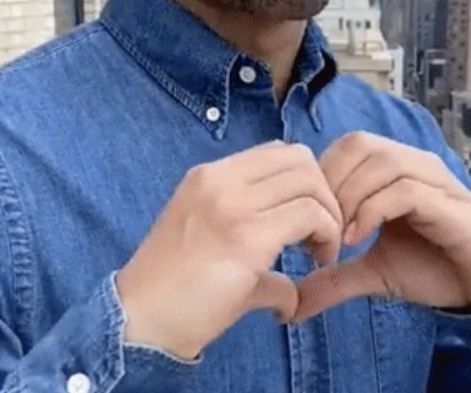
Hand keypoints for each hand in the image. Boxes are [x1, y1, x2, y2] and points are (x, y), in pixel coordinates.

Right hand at [116, 141, 342, 358]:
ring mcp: (233, 205)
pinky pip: (309, 215)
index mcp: (208, 175)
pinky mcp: (248, 238)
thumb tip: (289, 291)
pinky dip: (327, 234)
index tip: (307, 215)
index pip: (276, 151)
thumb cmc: (171, 288)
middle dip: (323, 191)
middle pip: (299, 158)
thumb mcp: (207, 242)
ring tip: (321, 249)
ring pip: (309, 183)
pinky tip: (319, 260)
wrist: (140, 320)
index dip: (304, 178)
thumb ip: (251, 245)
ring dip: (330, 214)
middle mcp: (220, 180)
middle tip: (322, 231)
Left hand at [293, 132, 470, 320]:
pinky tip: (358, 238)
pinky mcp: (450, 203)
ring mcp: (434, 179)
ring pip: (380, 160)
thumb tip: (292, 306)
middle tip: (319, 225)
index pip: (345, 145)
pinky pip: (405, 188)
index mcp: (393, 168)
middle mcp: (413, 163)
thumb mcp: (375, 272)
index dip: (320, 175)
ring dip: (350, 196)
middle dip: (330, 182)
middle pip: (357, 143)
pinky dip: (373, 209)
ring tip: (338, 236)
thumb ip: (335, 278)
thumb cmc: (435, 268)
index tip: (308, 218)